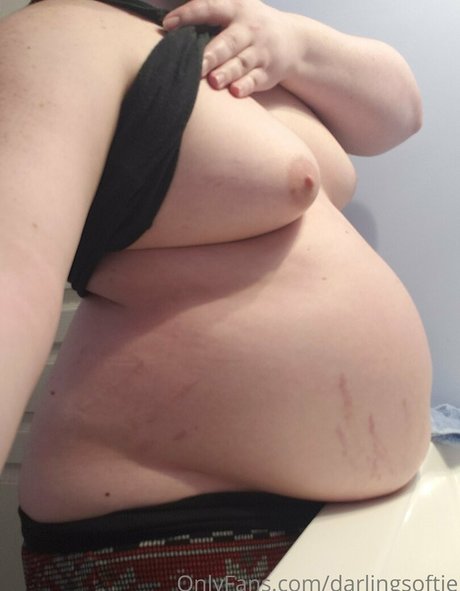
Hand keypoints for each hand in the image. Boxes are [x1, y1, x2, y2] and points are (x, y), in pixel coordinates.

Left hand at [163, 0, 296, 97]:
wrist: (293, 41)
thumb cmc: (249, 28)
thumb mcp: (234, 10)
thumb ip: (208, 14)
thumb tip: (169, 23)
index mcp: (235, 10)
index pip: (209, 9)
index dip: (189, 15)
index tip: (167, 24)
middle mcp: (249, 30)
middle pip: (228, 42)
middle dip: (212, 53)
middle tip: (197, 64)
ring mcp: (260, 52)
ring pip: (242, 63)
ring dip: (227, 72)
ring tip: (213, 81)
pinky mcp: (267, 73)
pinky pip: (255, 80)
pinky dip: (245, 86)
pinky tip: (235, 93)